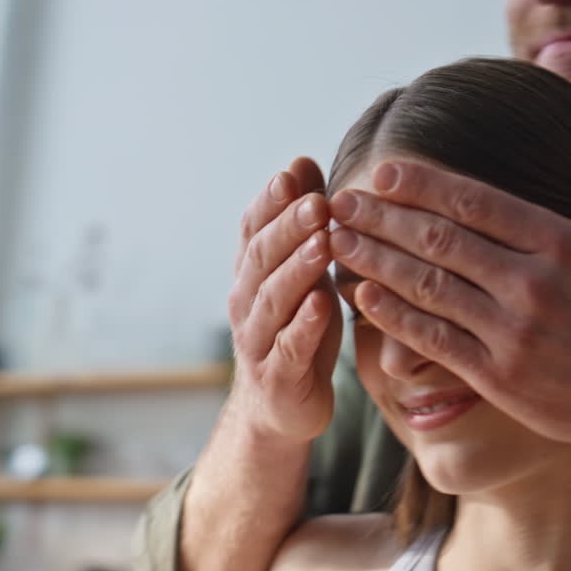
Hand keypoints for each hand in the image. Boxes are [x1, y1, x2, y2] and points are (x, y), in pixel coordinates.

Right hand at [226, 157, 342, 445]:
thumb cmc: (299, 330)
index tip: (293, 173)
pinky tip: (321, 304)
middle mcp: (247, 302)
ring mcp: (260, 340)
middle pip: (263, 258)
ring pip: (274, 299)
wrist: (281, 409)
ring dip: (298, 268)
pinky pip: (290, 347)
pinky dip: (304, 325)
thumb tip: (302, 161)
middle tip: (317, 201)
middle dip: (289, 227)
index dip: (271, 202)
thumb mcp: (304, 273)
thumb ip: (302, 223)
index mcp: (253, 274)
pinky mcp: (280, 376)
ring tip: (322, 242)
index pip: (254, 229)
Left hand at [327, 118, 570, 451]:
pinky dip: (394, 318)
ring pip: (428, 287)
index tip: (381, 172)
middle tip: (337, 202)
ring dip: (375, 261)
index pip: (476, 202)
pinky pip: (434, 340)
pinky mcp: (499, 376)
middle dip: (382, 217)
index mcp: (561, 242)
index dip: (422, 185)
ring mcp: (513, 332)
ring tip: (335, 241)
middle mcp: (532, 283)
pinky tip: (361, 298)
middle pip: (440, 240)